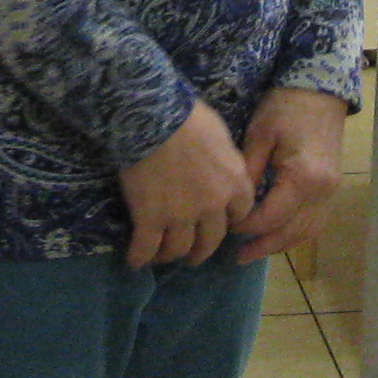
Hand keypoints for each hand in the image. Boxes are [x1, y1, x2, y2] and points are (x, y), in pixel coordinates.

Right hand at [118, 103, 255, 270]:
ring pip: (179, 249)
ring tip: (162, 257)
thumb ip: (224, 159)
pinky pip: (146, 248)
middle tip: (193, 255)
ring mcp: (181, 216)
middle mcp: (212, 206)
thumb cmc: (187, 117)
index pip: (242, 213)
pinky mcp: (150, 219)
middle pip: (212, 240)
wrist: (153, 118)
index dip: (230, 220)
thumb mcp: (220, 135)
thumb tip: (217, 165)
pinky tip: (135, 261)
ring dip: (171, 256)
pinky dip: (140, 258)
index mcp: (234, 182)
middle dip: (202, 251)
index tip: (221, 222)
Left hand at [234, 88, 347, 263]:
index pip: (270, 217)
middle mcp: (322, 192)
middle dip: (263, 246)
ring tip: (255, 252)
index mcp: (303, 179)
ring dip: (281, 244)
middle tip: (237, 257)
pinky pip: (316, 221)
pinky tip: (278, 235)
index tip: (225, 224)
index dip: (246, 226)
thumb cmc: (286, 107)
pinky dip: (297, 233)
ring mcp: (331, 191)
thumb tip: (233, 204)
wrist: (321, 89)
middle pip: (291, 232)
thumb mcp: (259, 136)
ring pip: (307, 232)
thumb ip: (248, 174)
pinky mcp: (333, 187)